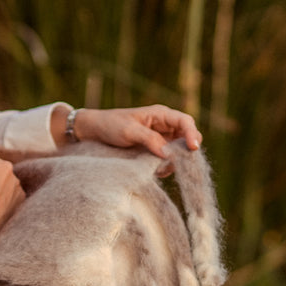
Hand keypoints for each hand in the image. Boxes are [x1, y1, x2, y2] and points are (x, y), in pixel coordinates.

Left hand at [57, 105, 201, 157]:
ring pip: (180, 152)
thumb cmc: (110, 125)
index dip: (192, 134)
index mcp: (161, 115)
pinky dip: (165, 167)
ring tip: (158, 168)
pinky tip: (153, 170)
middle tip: (176, 163)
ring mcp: (161, 139)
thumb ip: (150, 140)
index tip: (193, 149)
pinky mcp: (154, 151)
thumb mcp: (129, 131)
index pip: (186, 122)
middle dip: (185, 151)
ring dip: (174, 161)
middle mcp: (164, 126)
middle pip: (187, 137)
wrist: (92, 132)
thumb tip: (169, 154)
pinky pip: (168, 161)